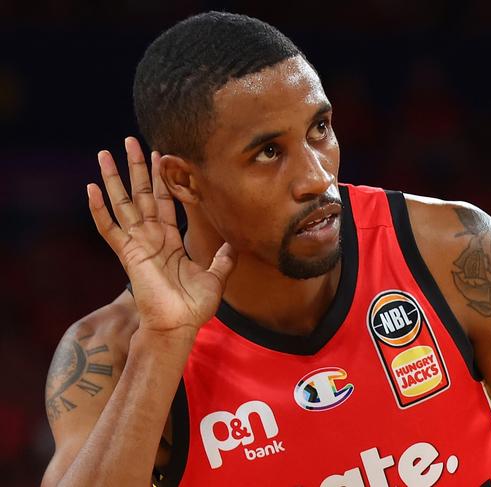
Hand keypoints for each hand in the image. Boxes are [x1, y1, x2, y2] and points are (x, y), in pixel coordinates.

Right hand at [87, 137, 235, 334]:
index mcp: (170, 240)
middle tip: (130, 141)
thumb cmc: (194, 307)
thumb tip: (234, 244)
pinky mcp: (128, 254)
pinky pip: (109, 229)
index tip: (161, 156)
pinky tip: (91, 189)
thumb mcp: (216, 278)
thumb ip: (224, 259)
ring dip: (114, 179)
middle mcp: (152, 237)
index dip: (162, 178)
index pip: (164, 201)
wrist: (179, 327)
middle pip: (141, 194)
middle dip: (136, 168)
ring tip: (105, 154)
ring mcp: (137, 244)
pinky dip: (99, 210)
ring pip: (122, 204)